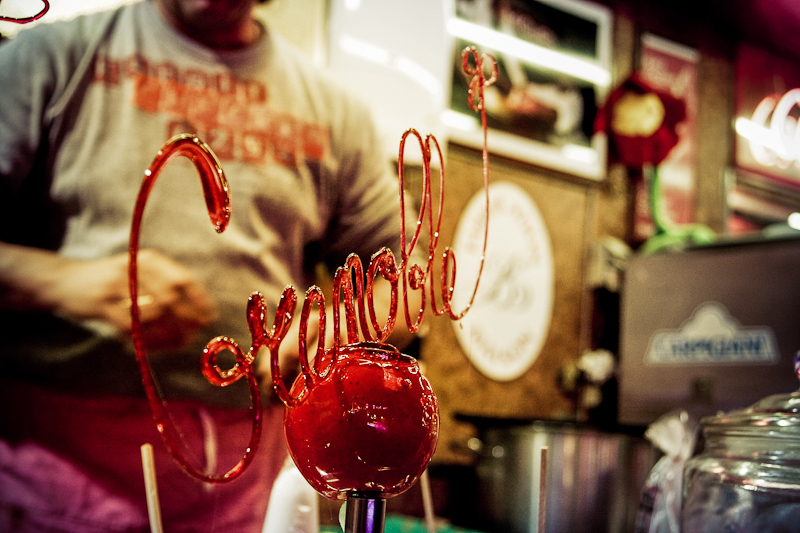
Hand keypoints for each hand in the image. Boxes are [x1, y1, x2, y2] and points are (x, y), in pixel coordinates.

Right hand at [63, 249, 217, 351]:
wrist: (65, 281)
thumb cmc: (113, 282)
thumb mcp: (140, 274)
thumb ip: (167, 288)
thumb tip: (201, 315)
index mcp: (149, 260)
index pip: (184, 279)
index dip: (201, 300)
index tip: (210, 317)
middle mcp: (134, 268)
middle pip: (171, 298)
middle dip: (187, 319)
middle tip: (194, 336)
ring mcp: (116, 285)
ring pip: (153, 314)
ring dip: (168, 333)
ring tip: (176, 343)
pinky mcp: (101, 304)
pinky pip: (132, 327)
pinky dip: (146, 339)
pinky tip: (151, 346)